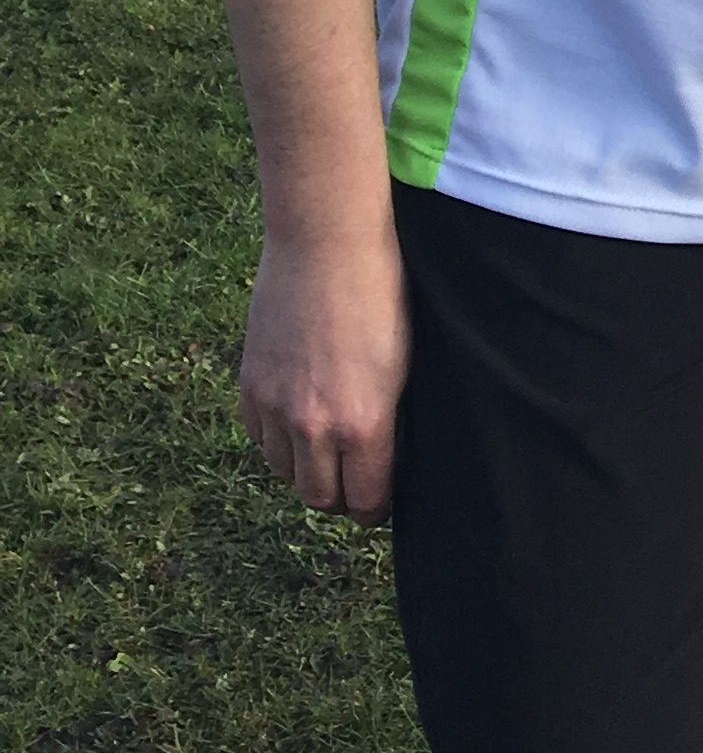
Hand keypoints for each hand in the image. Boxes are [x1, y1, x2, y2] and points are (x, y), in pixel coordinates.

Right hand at [237, 225, 411, 520]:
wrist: (327, 244)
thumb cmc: (382, 296)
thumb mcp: (404, 366)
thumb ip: (390, 421)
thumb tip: (387, 459)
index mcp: (363, 425)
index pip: (364, 502)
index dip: (376, 507)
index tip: (381, 500)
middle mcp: (314, 426)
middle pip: (319, 498)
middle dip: (340, 496)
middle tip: (354, 480)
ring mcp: (275, 408)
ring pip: (285, 473)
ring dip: (306, 469)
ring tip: (327, 447)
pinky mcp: (249, 386)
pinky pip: (259, 439)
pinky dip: (277, 440)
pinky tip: (297, 420)